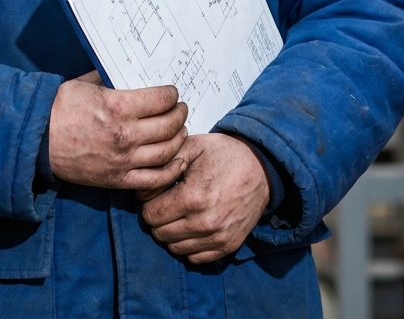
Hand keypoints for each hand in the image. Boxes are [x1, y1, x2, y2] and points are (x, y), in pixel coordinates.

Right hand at [48, 70, 188, 191]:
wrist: (39, 140)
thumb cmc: (61, 107)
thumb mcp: (87, 83)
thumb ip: (113, 79)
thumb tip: (133, 73)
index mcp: (117, 107)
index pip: (160, 100)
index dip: (171, 95)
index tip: (172, 93)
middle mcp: (124, 135)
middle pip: (168, 125)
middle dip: (179, 114)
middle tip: (181, 109)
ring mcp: (123, 161)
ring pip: (166, 152)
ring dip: (179, 139)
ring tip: (180, 130)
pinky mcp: (117, 180)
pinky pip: (154, 179)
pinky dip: (172, 170)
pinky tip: (179, 160)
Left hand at [139, 132, 269, 262]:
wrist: (260, 168)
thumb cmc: (223, 154)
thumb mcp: (192, 146)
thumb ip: (164, 163)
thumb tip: (143, 186)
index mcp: (192, 198)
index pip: (150, 214)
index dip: (149, 201)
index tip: (158, 192)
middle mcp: (204, 223)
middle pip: (160, 233)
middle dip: (158, 217)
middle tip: (168, 201)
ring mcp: (218, 238)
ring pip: (175, 248)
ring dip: (172, 232)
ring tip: (181, 212)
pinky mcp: (228, 246)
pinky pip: (194, 258)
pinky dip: (188, 244)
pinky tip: (193, 224)